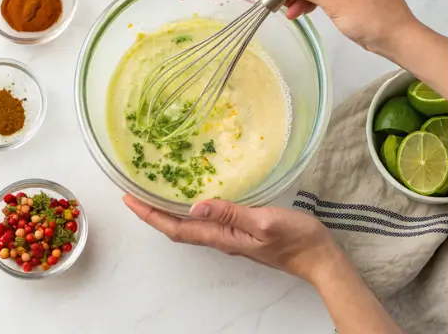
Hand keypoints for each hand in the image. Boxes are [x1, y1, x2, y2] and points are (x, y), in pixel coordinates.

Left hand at [124, 195, 402, 333]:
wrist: (318, 257)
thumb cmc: (296, 239)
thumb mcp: (265, 221)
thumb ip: (232, 213)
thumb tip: (196, 205)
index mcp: (224, 237)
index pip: (178, 228)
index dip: (151, 215)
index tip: (129, 199)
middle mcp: (223, 239)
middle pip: (179, 228)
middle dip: (153, 212)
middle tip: (135, 192)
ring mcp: (233, 236)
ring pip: (192, 225)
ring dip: (171, 211)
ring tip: (158, 191)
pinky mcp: (244, 231)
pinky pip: (210, 221)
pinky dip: (195, 209)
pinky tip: (198, 196)